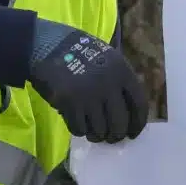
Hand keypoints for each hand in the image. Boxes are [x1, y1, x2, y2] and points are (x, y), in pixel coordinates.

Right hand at [29, 19, 150, 142]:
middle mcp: (109, 85)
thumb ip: (120, 82)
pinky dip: (80, 131)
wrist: (46, 46)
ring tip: (93, 133)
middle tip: (111, 138)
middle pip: (120, 123)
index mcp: (122, 71)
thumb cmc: (79, 53)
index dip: (138, 123)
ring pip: (100, 130)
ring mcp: (89, 95)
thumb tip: (129, 113)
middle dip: (116, 135)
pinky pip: (80, 129)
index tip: (133, 134)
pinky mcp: (70, 104)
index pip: (139, 104)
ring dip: (97, 135)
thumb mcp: (107, 58)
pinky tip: (79, 125)